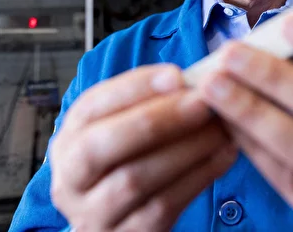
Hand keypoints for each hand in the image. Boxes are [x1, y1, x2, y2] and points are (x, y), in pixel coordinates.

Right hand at [49, 64, 236, 231]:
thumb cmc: (131, 161)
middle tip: (201, 102)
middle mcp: (70, 179)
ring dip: (184, 148)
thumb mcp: (123, 132)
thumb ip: (148, 105)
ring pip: (135, 179)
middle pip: (102, 145)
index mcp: (68, 140)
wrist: (126, 218)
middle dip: (157, 119)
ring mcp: (94, 214)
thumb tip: (194, 80)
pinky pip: (163, 207)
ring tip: (219, 128)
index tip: (176, 75)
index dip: (134, 88)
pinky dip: (198, 177)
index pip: (91, 106)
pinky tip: (223, 155)